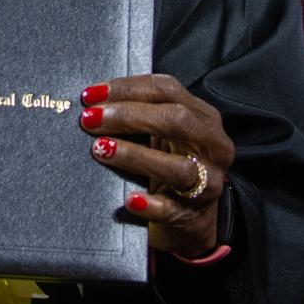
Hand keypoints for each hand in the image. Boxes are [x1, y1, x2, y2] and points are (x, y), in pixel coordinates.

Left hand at [81, 73, 234, 258]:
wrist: (189, 215)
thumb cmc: (169, 162)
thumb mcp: (162, 133)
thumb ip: (138, 114)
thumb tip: (92, 102)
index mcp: (203, 117)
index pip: (167, 90)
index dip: (128, 88)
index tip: (92, 95)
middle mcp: (213, 145)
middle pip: (176, 120)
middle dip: (128, 116)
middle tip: (90, 119)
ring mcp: (208, 182)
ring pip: (177, 166)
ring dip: (135, 155)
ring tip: (101, 149)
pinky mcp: (194, 214)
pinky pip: (172, 209)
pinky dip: (151, 205)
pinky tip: (130, 200)